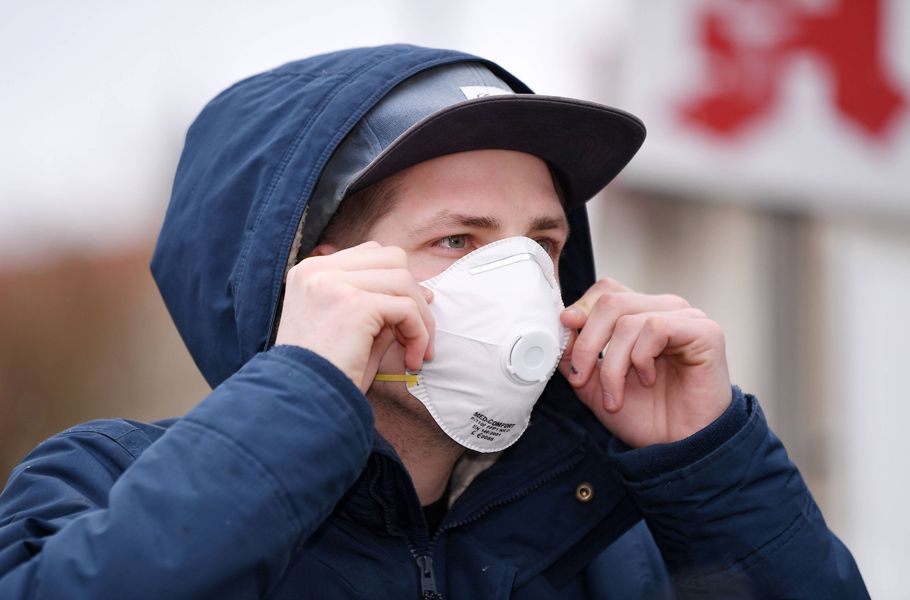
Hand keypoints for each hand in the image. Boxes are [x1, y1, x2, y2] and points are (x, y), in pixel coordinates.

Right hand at [275, 241, 433, 391]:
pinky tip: (412, 361)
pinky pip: (406, 309)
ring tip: (416, 352)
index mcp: (310, 272)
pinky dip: (419, 334)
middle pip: (391, 258)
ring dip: (421, 319)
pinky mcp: (353, 304)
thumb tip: (424, 293)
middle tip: (417, 335)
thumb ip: (378, 305)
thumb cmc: (325, 375)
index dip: (398, 283)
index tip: (411, 318)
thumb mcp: (349, 330)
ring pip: (403, 281)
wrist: (300, 404)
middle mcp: (317, 270)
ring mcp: (333, 283)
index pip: (370, 254)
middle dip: (413, 295)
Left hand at [557, 278, 730, 447]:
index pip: (606, 291)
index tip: (566, 333)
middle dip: (587, 344)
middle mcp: (664, 310)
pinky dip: (641, 358)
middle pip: (611, 302)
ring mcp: (686, 318)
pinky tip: (648, 380)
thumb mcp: (594, 383)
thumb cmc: (645, 416)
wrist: (678, 448)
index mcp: (641, 315)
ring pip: (628, 320)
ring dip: (613, 364)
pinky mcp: (705, 331)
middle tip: (581, 377)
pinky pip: (656, 328)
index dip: (581, 309)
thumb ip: (576, 353)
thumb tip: (562, 323)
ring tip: (616, 395)